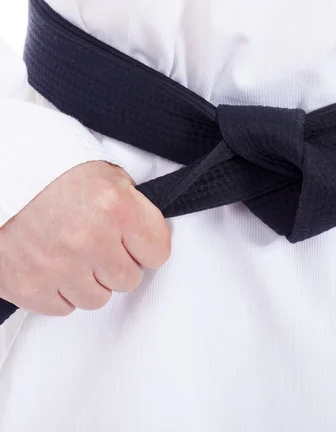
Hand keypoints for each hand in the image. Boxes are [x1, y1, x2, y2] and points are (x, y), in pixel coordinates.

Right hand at [0, 161, 170, 315]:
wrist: (1, 174)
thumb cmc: (51, 173)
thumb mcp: (107, 176)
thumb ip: (134, 210)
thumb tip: (148, 240)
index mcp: (115, 208)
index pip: (157, 253)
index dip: (146, 247)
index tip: (134, 242)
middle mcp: (88, 239)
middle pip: (128, 280)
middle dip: (116, 264)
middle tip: (98, 245)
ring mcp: (58, 266)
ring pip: (97, 299)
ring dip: (89, 281)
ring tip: (72, 255)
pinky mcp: (28, 286)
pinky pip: (62, 308)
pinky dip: (59, 291)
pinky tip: (52, 266)